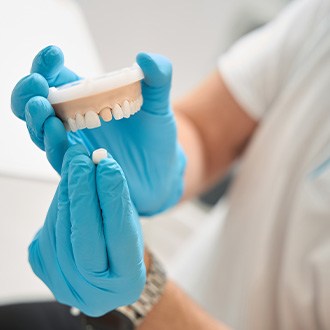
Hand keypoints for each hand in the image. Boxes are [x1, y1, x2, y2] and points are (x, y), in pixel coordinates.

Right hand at [11, 46, 185, 214]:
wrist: (163, 170)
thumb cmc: (156, 135)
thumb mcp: (159, 104)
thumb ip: (158, 78)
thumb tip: (145, 57)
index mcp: (87, 99)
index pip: (57, 79)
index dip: (47, 65)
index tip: (54, 54)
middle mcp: (74, 121)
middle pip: (37, 105)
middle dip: (29, 92)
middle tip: (37, 84)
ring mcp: (75, 145)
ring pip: (41, 132)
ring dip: (37, 119)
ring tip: (42, 107)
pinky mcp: (81, 168)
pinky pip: (60, 158)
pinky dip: (56, 146)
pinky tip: (60, 134)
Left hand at [28, 144, 145, 315]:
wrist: (107, 270)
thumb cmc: (124, 244)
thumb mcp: (130, 225)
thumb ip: (117, 201)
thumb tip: (100, 164)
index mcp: (126, 282)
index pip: (119, 236)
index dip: (113, 198)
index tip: (108, 166)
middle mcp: (94, 292)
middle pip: (83, 238)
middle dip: (82, 193)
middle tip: (82, 158)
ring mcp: (65, 284)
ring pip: (60, 231)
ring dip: (67, 193)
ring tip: (75, 163)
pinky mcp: (45, 270)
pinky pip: (47, 231)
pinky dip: (58, 204)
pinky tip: (67, 185)